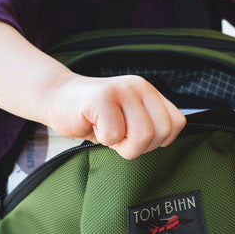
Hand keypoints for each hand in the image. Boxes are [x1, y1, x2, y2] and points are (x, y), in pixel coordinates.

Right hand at [44, 74, 186, 159]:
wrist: (57, 100)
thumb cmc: (94, 116)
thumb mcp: (129, 120)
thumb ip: (150, 125)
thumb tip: (165, 140)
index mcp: (149, 92)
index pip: (176, 123)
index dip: (158, 141)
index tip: (135, 138)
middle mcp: (139, 86)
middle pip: (161, 133)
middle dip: (139, 146)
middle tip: (118, 138)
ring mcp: (121, 90)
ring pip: (142, 136)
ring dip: (121, 145)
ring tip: (107, 132)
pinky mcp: (101, 98)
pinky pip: (114, 134)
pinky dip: (103, 140)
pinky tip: (93, 126)